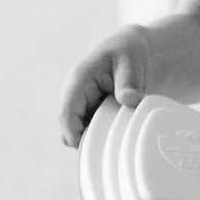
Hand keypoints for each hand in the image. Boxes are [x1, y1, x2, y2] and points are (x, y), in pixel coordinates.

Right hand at [60, 25, 155, 147]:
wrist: (133, 50)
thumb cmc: (129, 53)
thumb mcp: (131, 62)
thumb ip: (129, 81)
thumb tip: (129, 100)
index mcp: (79, 80)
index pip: (67, 112)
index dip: (73, 133)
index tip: (88, 149)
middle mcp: (74, 95)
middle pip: (68, 128)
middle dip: (85, 141)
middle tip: (110, 148)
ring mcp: (81, 105)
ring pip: (77, 133)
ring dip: (94, 141)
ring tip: (117, 142)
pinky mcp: (90, 113)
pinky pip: (89, 132)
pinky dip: (100, 139)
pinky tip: (118, 139)